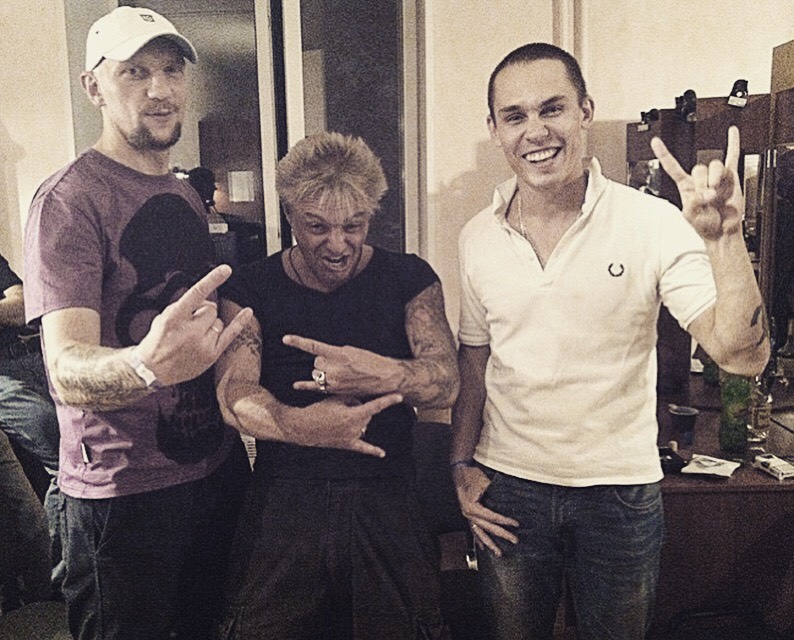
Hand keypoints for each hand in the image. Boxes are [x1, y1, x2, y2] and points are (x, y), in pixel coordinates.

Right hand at [137, 265, 251, 384]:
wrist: (153, 369)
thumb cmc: (158, 341)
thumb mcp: (162, 317)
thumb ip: (182, 306)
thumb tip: (202, 298)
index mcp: (174, 319)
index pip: (197, 294)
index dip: (212, 280)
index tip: (226, 269)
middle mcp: (190, 331)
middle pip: (211, 309)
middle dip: (203, 312)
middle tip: (192, 322)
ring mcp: (203, 344)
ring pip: (218, 321)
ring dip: (210, 324)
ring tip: (195, 335)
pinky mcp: (212, 355)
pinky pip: (231, 334)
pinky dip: (240, 322)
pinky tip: (247, 312)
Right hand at [279, 393, 403, 456]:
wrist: (303, 427)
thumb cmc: (318, 410)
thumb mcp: (335, 399)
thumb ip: (352, 399)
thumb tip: (361, 402)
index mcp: (353, 415)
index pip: (375, 406)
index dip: (388, 401)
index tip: (399, 397)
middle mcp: (355, 428)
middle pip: (367, 414)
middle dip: (358, 407)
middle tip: (341, 406)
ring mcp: (352, 437)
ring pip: (363, 424)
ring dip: (357, 418)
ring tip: (339, 417)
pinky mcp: (347, 444)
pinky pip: (362, 448)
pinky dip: (373, 450)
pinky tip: (382, 454)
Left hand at [284, 334, 393, 395]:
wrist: (386, 378)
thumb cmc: (371, 362)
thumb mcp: (353, 351)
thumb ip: (336, 353)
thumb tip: (323, 355)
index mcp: (339, 354)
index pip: (313, 346)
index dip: (298, 342)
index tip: (285, 338)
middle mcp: (334, 369)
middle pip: (316, 362)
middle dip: (324, 361)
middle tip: (341, 363)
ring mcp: (333, 381)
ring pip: (317, 373)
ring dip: (324, 372)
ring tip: (341, 373)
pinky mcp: (335, 391)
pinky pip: (315, 387)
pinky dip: (304, 386)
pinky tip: (296, 385)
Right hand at [453, 465, 518, 556]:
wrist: (459, 470)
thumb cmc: (471, 475)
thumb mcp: (484, 482)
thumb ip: (494, 493)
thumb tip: (509, 499)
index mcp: (472, 508)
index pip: (492, 517)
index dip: (505, 521)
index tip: (515, 524)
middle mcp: (469, 514)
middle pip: (488, 528)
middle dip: (502, 535)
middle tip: (514, 540)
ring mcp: (467, 516)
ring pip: (479, 534)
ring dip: (489, 544)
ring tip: (498, 553)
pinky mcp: (467, 515)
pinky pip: (473, 530)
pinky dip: (478, 539)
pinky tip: (483, 547)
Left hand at [651, 125, 743, 240]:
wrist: (722, 232)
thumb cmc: (705, 225)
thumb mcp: (691, 216)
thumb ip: (694, 202)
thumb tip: (709, 192)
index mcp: (685, 186)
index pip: (672, 167)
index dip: (664, 154)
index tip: (655, 141)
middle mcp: (700, 179)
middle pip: (699, 168)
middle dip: (703, 184)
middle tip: (708, 198)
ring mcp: (716, 177)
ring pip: (716, 166)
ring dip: (717, 180)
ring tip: (718, 194)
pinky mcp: (731, 178)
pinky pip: (732, 157)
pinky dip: (733, 143)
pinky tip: (732, 131)